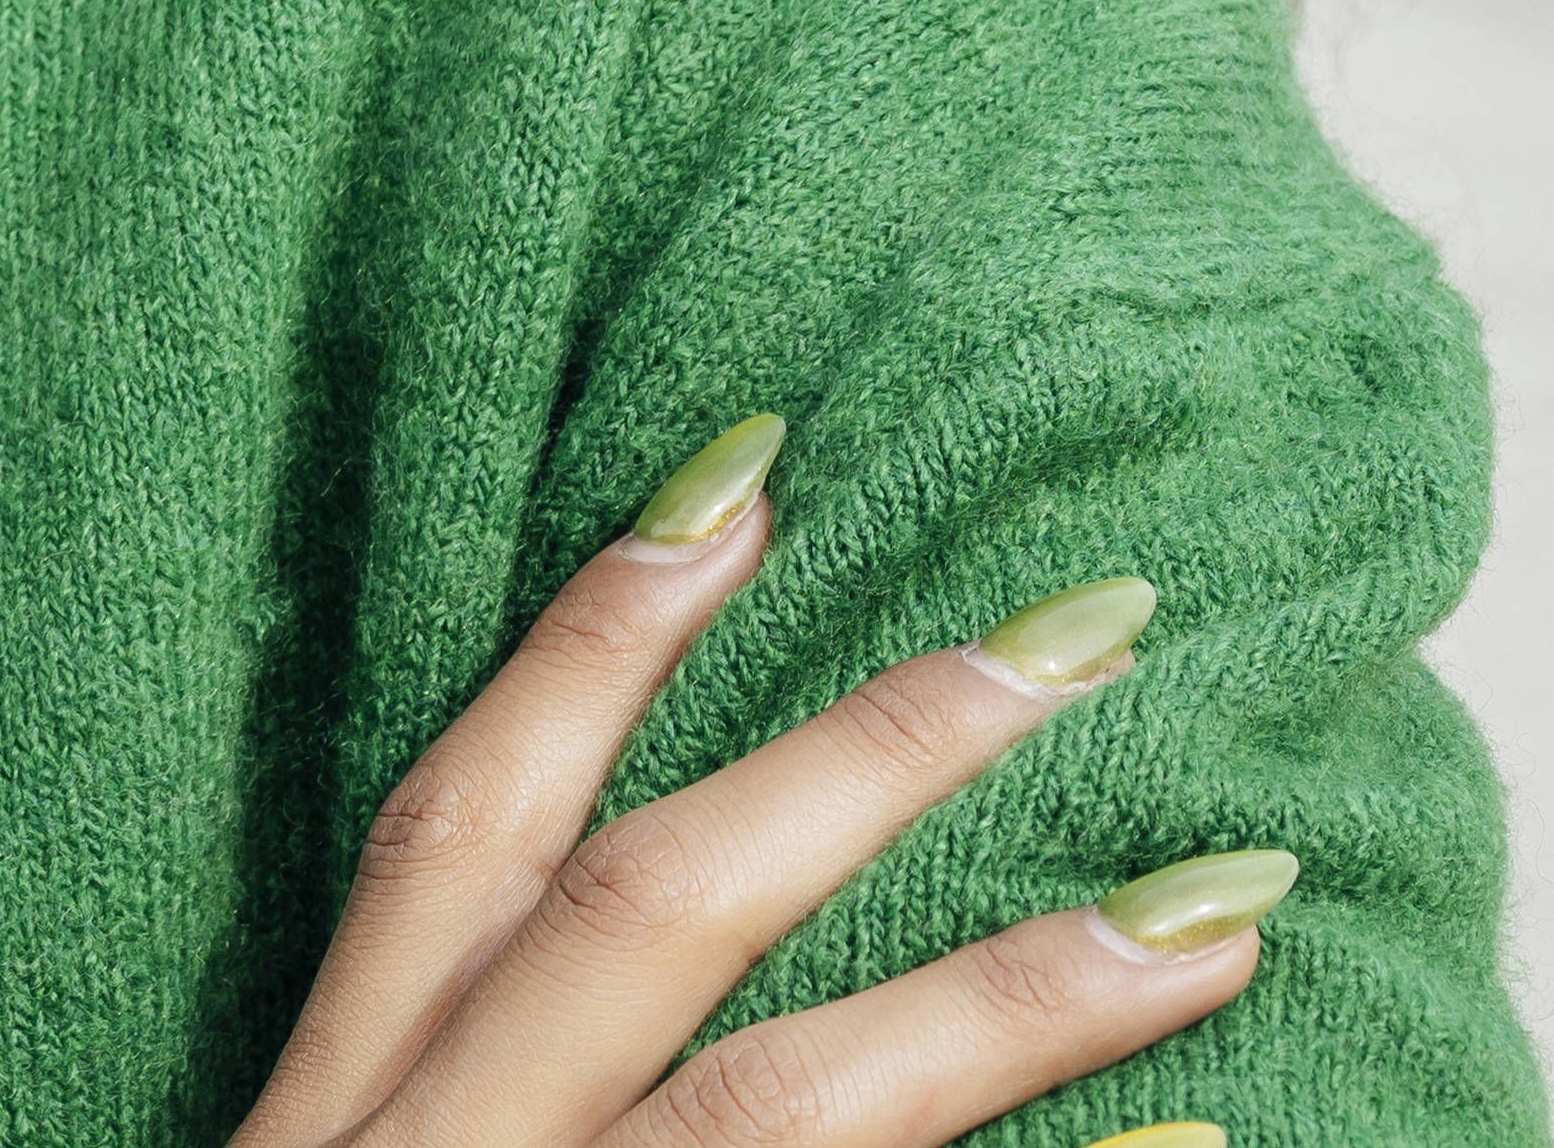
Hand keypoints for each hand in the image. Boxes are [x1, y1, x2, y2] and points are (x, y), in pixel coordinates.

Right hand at [231, 417, 1298, 1147]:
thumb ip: (454, 1092)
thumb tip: (607, 993)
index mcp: (327, 1132)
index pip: (456, 836)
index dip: (589, 642)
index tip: (752, 470)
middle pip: (640, 923)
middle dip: (863, 757)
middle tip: (1090, 619)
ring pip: (779, 1119)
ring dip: (1012, 997)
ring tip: (1226, 901)